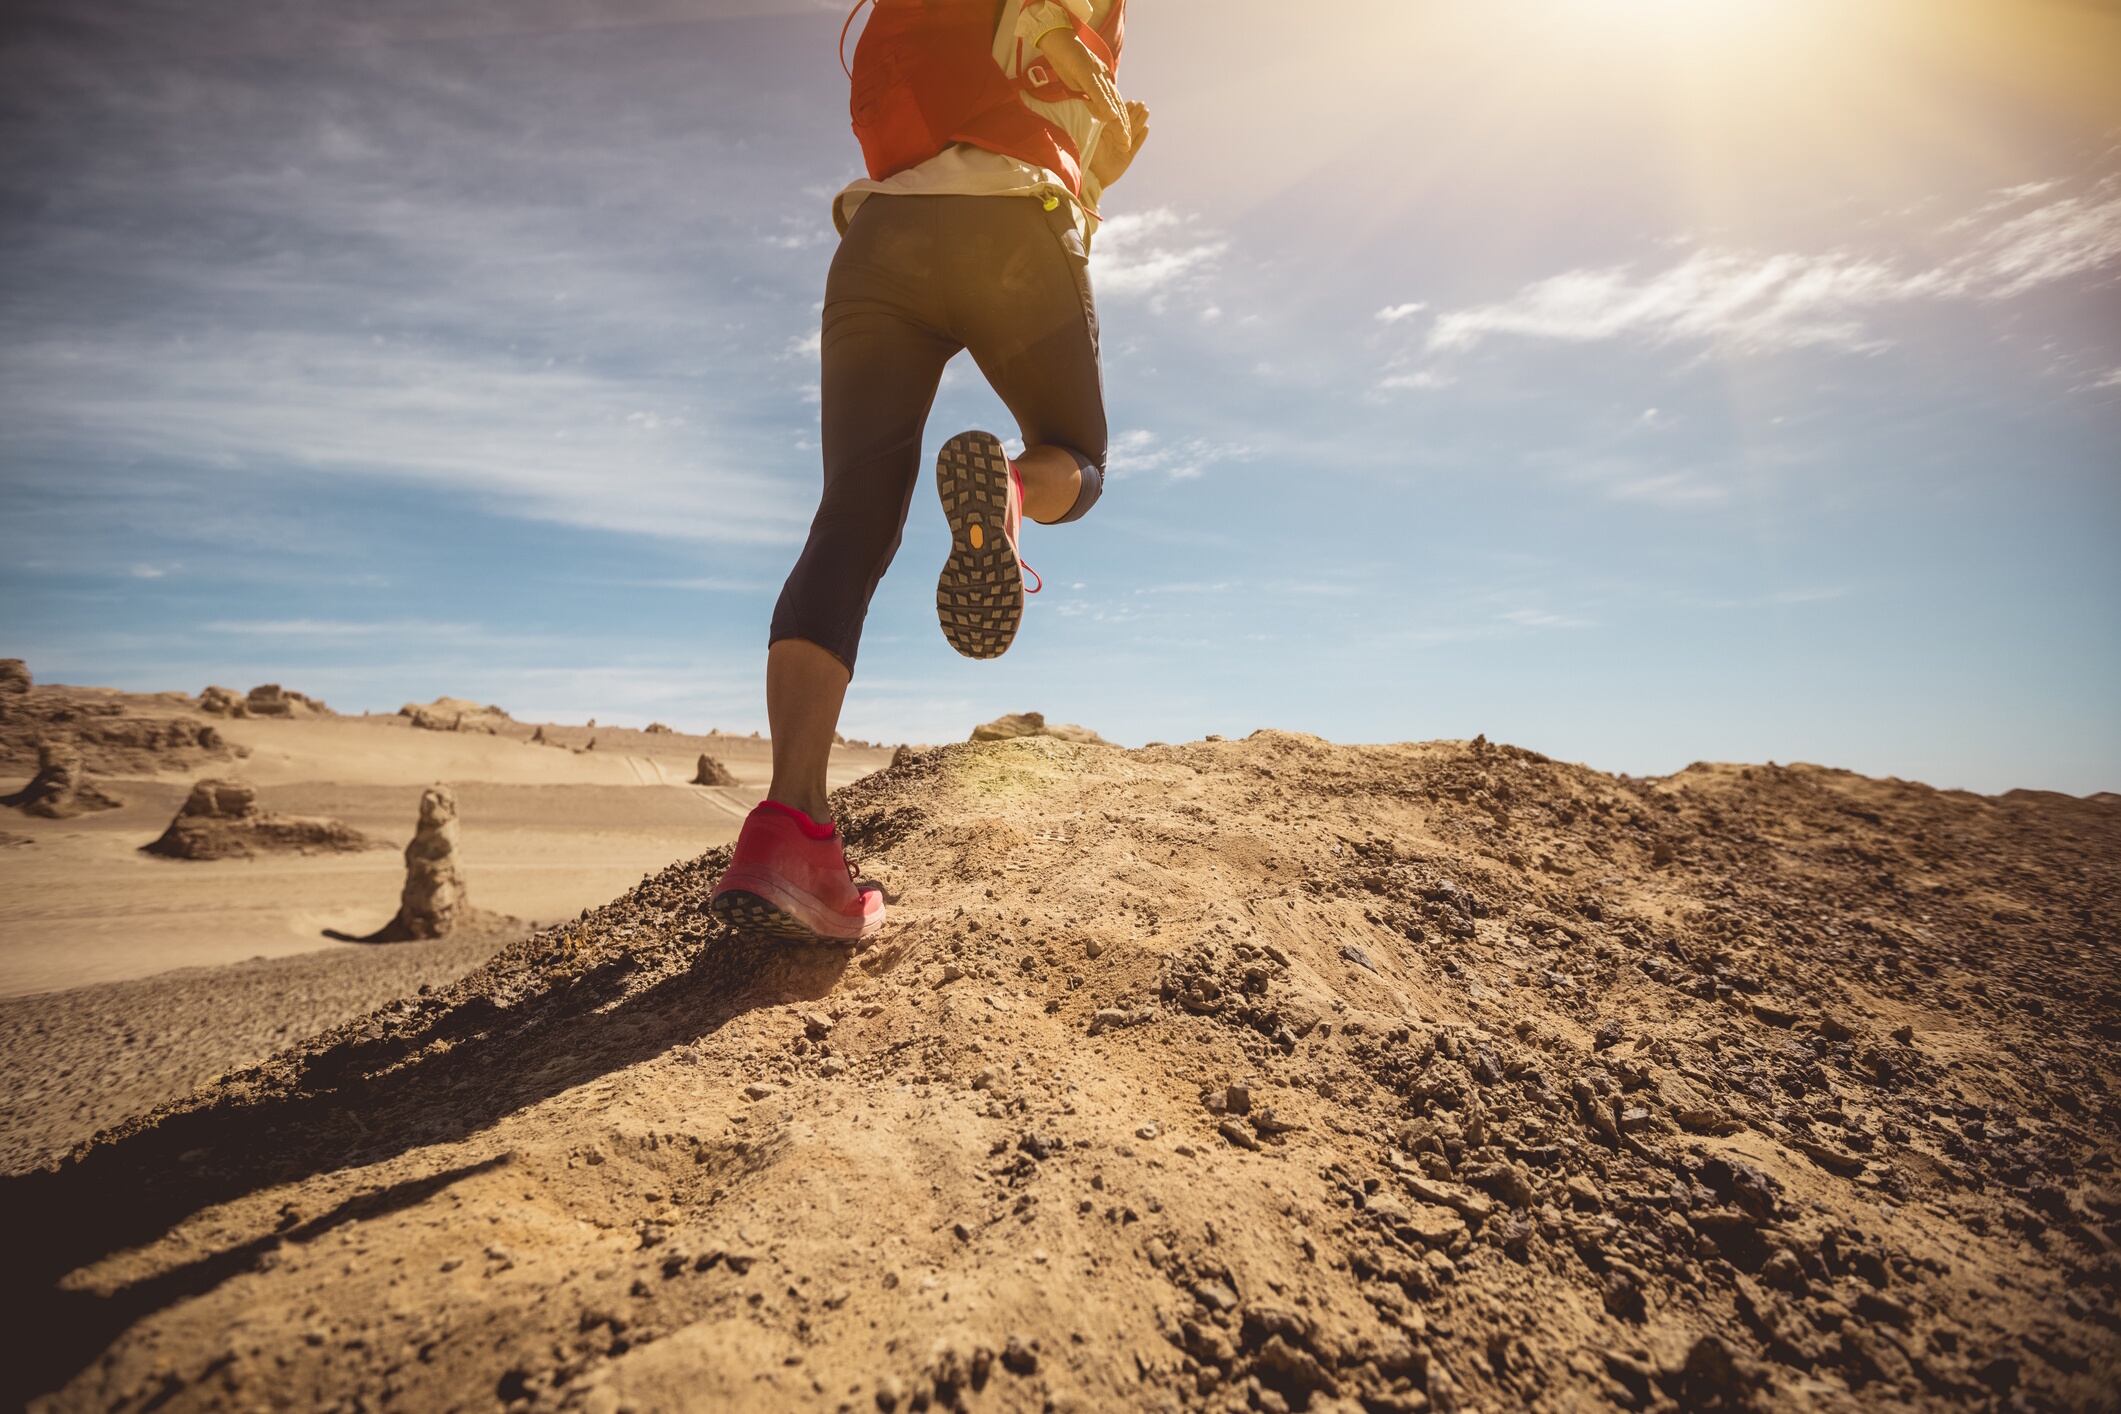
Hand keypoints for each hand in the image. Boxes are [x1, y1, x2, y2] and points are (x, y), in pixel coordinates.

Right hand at [1036, 28, 1128, 149]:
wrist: (1057, 38)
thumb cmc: (1066, 61)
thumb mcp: (1079, 85)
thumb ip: (1090, 98)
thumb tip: (1099, 112)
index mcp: (1102, 82)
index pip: (1115, 105)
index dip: (1121, 123)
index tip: (1124, 141)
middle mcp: (1103, 79)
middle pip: (1117, 105)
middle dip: (1124, 127)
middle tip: (1127, 146)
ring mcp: (1096, 75)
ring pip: (1111, 100)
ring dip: (1118, 120)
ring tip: (1124, 138)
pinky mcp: (1086, 72)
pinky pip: (1097, 91)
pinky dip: (1104, 104)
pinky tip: (1111, 117)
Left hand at [1090, 100, 1149, 188]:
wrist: (1092, 175)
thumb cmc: (1088, 155)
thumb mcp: (1091, 137)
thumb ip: (1097, 125)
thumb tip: (1099, 108)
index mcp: (1106, 132)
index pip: (1117, 118)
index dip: (1125, 110)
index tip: (1132, 101)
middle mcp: (1115, 138)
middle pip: (1127, 123)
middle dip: (1135, 113)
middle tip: (1142, 103)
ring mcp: (1122, 146)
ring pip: (1133, 131)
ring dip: (1140, 121)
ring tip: (1146, 111)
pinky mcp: (1127, 157)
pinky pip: (1136, 145)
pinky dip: (1141, 137)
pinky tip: (1146, 128)